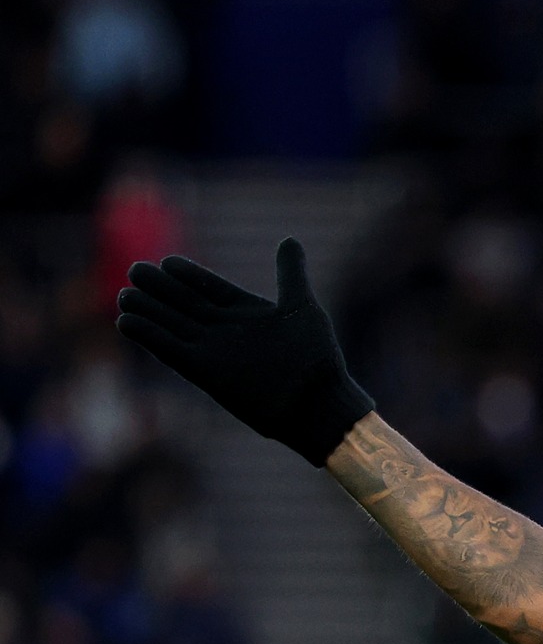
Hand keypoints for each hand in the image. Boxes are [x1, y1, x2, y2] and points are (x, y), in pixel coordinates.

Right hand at [116, 238, 374, 465]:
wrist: (316, 403)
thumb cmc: (316, 357)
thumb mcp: (302, 308)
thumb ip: (290, 274)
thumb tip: (289, 240)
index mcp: (248, 314)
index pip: (211, 289)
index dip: (190, 276)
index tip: (168, 261)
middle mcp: (227, 332)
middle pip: (187, 305)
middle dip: (162, 289)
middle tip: (136, 270)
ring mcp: (214, 351)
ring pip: (174, 326)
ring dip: (150, 311)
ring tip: (125, 295)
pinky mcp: (205, 373)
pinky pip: (170, 350)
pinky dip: (149, 337)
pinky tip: (126, 322)